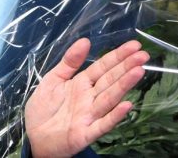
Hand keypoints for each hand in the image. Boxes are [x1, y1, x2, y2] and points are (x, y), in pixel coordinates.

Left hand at [25, 39, 148, 157]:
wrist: (33, 138)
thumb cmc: (44, 109)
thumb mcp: (53, 80)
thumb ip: (69, 62)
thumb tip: (85, 40)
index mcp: (82, 83)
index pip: (103, 67)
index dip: (118, 56)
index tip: (135, 45)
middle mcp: (90, 98)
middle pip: (110, 80)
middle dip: (126, 67)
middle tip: (144, 55)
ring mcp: (90, 115)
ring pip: (109, 98)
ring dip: (124, 85)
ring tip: (138, 71)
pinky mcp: (86, 133)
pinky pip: (102, 124)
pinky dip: (114, 115)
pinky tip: (127, 105)